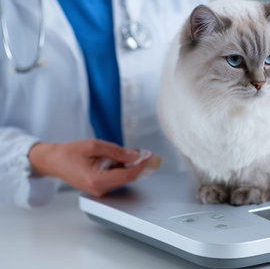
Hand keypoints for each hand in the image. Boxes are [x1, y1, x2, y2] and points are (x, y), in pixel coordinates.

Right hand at [28, 139, 150, 196]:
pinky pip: (116, 177)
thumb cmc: (69, 153)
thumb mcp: (94, 145)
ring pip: (123, 177)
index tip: (149, 156)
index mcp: (96, 180)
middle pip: (127, 178)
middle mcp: (99, 189)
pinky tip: (116, 158)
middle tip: (144, 152)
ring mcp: (99, 190)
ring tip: (121, 153)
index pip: (127, 175)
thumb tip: (134, 155)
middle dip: (137, 164)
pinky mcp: (100, 187)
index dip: (141, 165)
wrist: (54, 161)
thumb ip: (116, 150)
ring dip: (128, 165)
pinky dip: (121, 167)